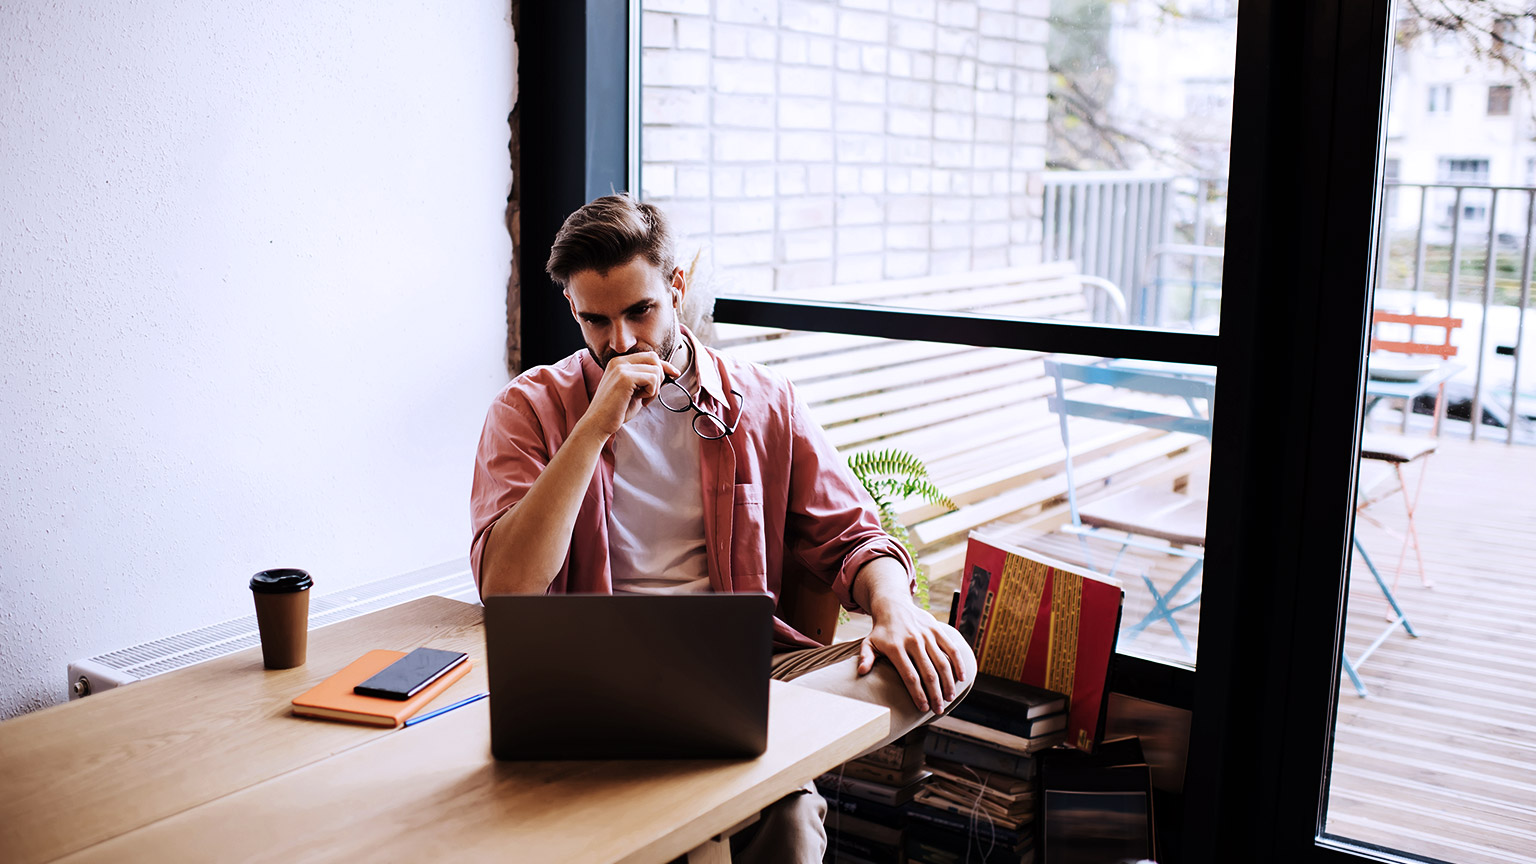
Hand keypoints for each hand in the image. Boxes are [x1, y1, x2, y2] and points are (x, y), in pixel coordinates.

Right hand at [577, 352, 680, 439]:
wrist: (599, 423)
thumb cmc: (616, 410)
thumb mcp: (634, 390)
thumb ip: (644, 379)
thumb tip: (666, 372)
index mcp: (619, 362)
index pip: (649, 356)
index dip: (664, 365)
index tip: (675, 373)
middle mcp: (619, 361)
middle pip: (654, 358)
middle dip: (659, 376)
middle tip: (649, 394)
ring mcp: (621, 368)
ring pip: (655, 370)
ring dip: (654, 388)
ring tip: (642, 399)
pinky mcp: (625, 377)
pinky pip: (652, 379)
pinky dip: (651, 392)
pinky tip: (640, 400)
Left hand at [858, 599, 971, 713]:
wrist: (894, 606)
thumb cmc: (881, 632)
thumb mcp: (869, 643)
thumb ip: (865, 658)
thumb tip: (861, 672)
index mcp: (896, 648)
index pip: (909, 676)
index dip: (918, 694)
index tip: (923, 708)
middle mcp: (913, 641)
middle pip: (928, 673)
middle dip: (935, 694)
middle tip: (938, 710)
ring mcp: (927, 635)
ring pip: (942, 663)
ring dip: (948, 683)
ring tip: (949, 698)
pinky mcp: (937, 630)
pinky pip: (951, 649)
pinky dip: (958, 664)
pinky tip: (961, 678)